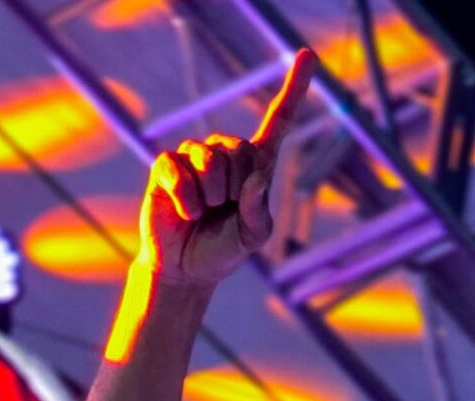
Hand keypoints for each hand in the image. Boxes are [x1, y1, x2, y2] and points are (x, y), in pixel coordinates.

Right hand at [138, 49, 315, 289]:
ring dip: (209, 197)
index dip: (293, 89)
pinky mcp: (166, 165)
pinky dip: (186, 199)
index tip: (307, 55)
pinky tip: (184, 211)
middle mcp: (225, 151)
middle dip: (232, 190)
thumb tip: (255, 179)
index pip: (277, 121)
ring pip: (210, 160)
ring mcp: (194, 155)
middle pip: (240, 151)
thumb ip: (257, 212)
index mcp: (254, 164)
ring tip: (202, 212)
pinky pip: (180, 171)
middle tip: (221, 211)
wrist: (185, 270)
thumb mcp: (252, 237)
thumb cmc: (222, 249)